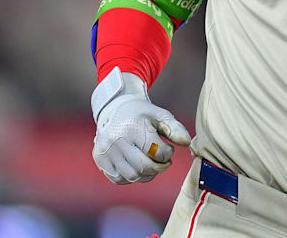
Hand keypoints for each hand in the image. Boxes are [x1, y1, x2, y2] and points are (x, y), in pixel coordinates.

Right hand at [91, 67, 190, 184]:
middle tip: (163, 162)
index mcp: (133, 128)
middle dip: (159, 168)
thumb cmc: (142, 115)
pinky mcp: (99, 159)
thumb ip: (175, 128)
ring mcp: (105, 151)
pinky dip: (132, 177)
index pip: (158, 153)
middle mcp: (116, 140)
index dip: (168, 154)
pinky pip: (119, 179)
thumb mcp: (160, 116)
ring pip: (132, 176)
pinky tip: (137, 166)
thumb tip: (187, 143)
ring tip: (151, 164)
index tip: (167, 148)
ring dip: (147, 174)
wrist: (114, 108)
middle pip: (145, 167)